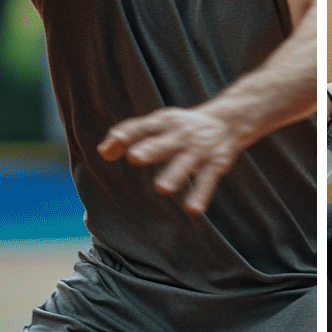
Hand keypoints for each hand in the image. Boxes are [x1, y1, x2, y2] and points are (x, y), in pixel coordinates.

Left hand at [97, 106, 248, 215]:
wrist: (228, 121)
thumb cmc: (181, 126)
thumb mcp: (158, 123)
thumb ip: (130, 135)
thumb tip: (104, 152)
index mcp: (163, 122)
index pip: (142, 127)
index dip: (127, 134)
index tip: (114, 143)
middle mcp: (180, 134)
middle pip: (163, 142)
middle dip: (150, 149)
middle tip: (135, 157)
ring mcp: (198, 150)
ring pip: (185, 164)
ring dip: (174, 175)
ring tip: (162, 188)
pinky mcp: (215, 165)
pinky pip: (206, 182)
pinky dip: (200, 195)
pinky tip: (192, 210)